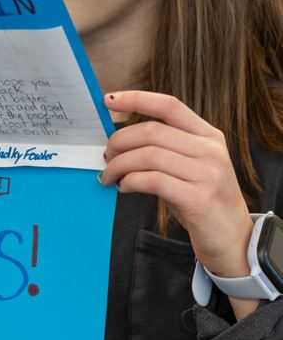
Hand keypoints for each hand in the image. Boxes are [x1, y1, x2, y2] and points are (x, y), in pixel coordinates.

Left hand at [101, 92, 257, 317]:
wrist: (234, 240)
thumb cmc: (203, 199)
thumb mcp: (192, 166)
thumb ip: (165, 148)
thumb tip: (119, 140)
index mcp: (208, 135)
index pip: (169, 106)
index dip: (136, 99)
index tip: (108, 101)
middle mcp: (210, 150)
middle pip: (152, 131)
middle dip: (120, 141)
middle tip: (106, 156)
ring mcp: (208, 174)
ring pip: (149, 156)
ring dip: (120, 165)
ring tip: (110, 175)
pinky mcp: (199, 199)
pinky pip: (153, 181)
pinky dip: (131, 181)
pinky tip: (124, 187)